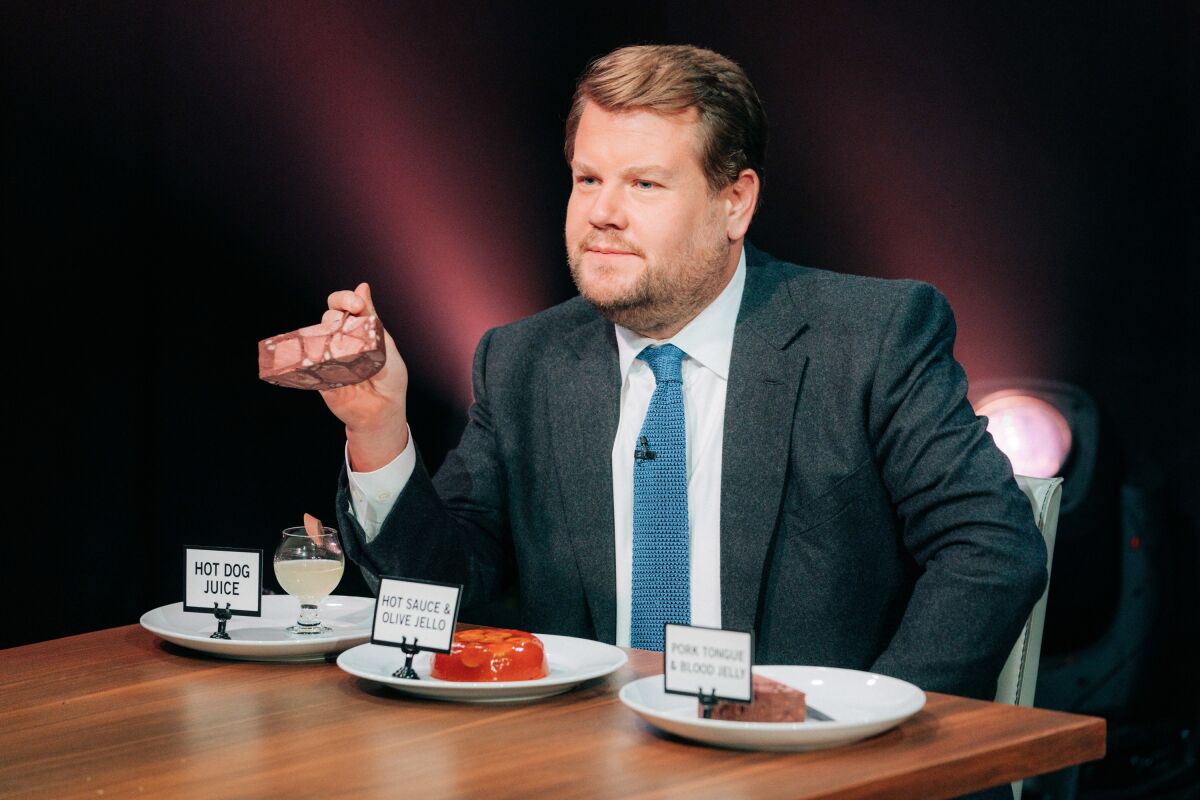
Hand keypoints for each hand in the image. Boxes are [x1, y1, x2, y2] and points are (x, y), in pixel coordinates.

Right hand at [318, 282, 409, 470]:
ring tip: (346, 352)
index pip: (342, 304)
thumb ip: (371, 318)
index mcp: (357, 328)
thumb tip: (362, 286)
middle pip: (327, 317)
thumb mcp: (385, 345)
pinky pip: (308, 360)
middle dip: (337, 318)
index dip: (345, 299)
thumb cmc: (389, 379)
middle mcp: (339, 339)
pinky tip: (328, 361)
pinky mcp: (317, 374)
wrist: (383, 411)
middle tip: (350, 329)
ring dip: (329, 338)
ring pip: (317, 335)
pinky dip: (315, 357)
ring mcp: (327, 356)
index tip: (356, 305)